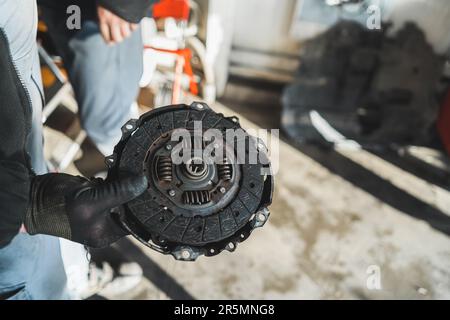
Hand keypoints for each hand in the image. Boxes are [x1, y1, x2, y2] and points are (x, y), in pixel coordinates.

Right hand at [25, 172, 146, 247]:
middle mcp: (104, 223)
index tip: (148, 187)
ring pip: (119, 193)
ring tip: (106, 177)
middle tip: (127, 176)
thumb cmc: (59, 207)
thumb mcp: (93, 201)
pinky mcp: (92, 195)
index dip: (142, 204)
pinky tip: (96, 179)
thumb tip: (143, 183)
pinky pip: (107, 186)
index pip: (134, 220)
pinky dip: (106, 179)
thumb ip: (119, 193)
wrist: (33, 196)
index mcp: (107, 233)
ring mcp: (98, 208)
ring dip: (116, 182)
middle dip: (127, 190)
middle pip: (128, 204)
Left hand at [97, 5, 138, 43]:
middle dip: (119, 38)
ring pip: (126, 34)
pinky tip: (131, 20)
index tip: (111, 42)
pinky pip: (134, 27)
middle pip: (117, 39)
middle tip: (119, 35)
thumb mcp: (103, 6)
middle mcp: (113, 20)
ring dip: (126, 31)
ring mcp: (123, 19)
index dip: (109, 41)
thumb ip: (104, 16)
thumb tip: (110, 32)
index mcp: (103, 16)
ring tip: (125, 26)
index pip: (106, 35)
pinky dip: (133, 25)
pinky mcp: (132, 18)